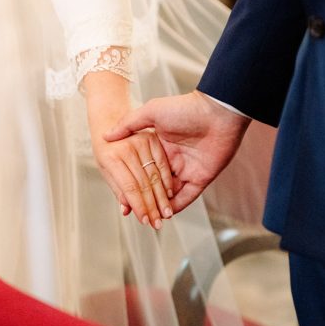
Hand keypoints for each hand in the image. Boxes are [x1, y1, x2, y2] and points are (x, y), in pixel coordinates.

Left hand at [90, 127, 174, 229]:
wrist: (107, 118)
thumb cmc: (104, 148)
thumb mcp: (105, 169)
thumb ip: (118, 188)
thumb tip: (127, 209)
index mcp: (111, 158)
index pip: (129, 188)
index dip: (139, 206)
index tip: (145, 220)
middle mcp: (127, 149)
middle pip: (144, 184)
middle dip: (152, 207)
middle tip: (158, 223)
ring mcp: (140, 142)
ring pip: (155, 175)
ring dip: (162, 197)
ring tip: (166, 214)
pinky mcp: (151, 138)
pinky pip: (162, 162)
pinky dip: (166, 179)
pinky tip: (170, 193)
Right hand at [105, 91, 249, 212]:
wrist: (217, 111)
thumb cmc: (185, 108)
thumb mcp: (151, 112)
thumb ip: (129, 124)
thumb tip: (107, 136)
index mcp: (160, 146)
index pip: (144, 169)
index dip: (133, 182)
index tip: (121, 194)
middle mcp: (173, 159)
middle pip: (155, 185)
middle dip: (145, 199)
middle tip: (131, 212)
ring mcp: (187, 169)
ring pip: (171, 194)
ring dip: (160, 206)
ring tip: (147, 217)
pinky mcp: (201, 177)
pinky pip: (187, 196)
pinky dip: (177, 206)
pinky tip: (165, 214)